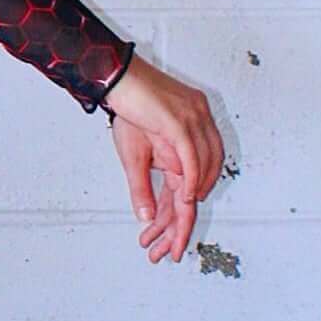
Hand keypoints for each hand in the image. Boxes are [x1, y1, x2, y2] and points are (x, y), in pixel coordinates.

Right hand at [100, 53, 224, 263]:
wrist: (115, 76)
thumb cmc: (126, 106)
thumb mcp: (134, 156)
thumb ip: (143, 187)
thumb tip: (147, 216)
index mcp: (195, 130)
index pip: (200, 175)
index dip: (190, 209)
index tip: (178, 240)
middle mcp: (200, 125)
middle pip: (205, 177)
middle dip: (189, 214)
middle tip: (174, 244)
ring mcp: (193, 121)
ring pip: (203, 170)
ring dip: (190, 202)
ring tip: (178, 224)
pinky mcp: (180, 121)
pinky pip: (191, 156)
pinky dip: (190, 180)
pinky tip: (185, 198)